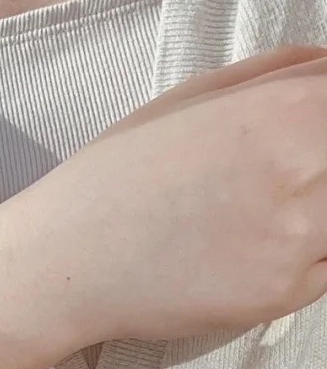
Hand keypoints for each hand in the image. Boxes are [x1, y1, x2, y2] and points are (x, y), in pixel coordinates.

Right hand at [0, 44, 326, 347]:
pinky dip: (300, 259)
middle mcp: (304, 169)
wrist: (67, 262)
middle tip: (264, 188)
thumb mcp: (196, 96)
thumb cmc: (120, 173)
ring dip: (314, 214)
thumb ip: (279, 74)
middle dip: (314, 172)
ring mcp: (298, 238)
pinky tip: (245, 252)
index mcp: (288, 107)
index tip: (298, 144)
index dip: (319, 119)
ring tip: (259, 217)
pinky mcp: (282, 293)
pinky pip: (324, 268)